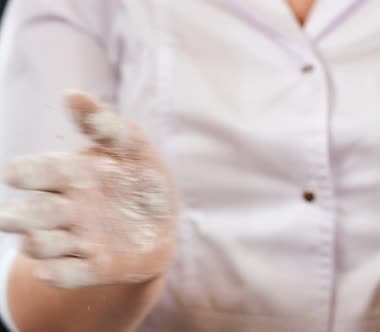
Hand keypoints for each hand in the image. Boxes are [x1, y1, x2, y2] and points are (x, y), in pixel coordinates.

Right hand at [0, 91, 176, 288]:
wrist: (163, 221)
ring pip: (47, 245)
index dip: (29, 173)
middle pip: (36, 214)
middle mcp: (68, 210)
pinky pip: (73, 274)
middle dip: (21, 216)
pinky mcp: (96, 267)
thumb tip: (71, 93)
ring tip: (37, 239)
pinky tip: (49, 272)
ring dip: (40, 244)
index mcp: (71, 176)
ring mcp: (80, 240)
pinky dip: (60, 274)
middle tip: (7, 218)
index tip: (12, 174)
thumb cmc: (140, 177)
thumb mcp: (130, 146)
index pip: (44, 172)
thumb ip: (103, 123)